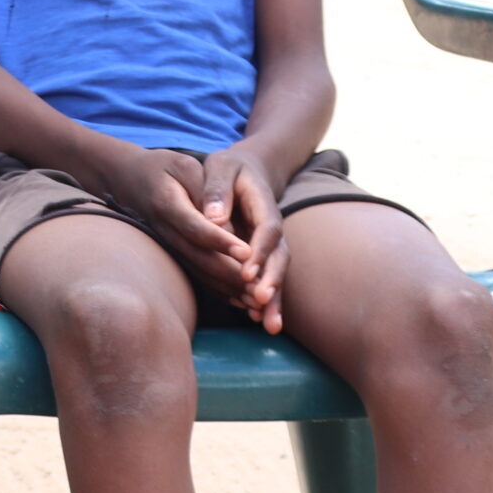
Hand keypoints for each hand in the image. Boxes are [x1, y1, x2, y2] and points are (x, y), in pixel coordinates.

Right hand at [100, 145, 256, 308]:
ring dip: (229, 288)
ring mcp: (169, 244)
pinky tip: (241, 300)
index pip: (196, 227)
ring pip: (200, 271)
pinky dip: (220, 289)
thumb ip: (205, 190)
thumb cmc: (162, 168)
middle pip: (199, 257)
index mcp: (167, 204)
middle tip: (261, 288)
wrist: (127, 179)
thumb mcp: (183, 166)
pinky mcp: (175, 252)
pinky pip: (198, 274)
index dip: (221, 241)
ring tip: (258, 301)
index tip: (247, 252)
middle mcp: (165, 230)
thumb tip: (224, 221)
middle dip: (232, 275)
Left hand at [202, 147, 288, 332]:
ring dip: (274, 299)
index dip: (260, 251)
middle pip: (279, 257)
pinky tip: (260, 320)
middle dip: (272, 280)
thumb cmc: (228, 168)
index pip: (267, 229)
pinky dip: (266, 300)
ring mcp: (270, 244)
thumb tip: (213, 218)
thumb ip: (217, 189)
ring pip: (277, 273)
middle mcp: (272, 228)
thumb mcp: (221, 167)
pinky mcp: (263, 255)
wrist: (244, 171)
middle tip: (260, 301)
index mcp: (264, 204)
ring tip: (269, 325)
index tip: (247, 272)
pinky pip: (267, 278)